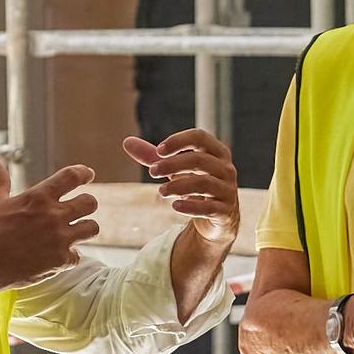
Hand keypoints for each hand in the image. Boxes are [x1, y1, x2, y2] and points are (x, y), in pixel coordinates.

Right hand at [0, 159, 99, 289]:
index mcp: (39, 197)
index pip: (71, 176)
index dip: (83, 173)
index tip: (88, 174)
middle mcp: (54, 215)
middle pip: (90, 202)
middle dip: (87, 204)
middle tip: (79, 209)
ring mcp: (59, 239)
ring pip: (92, 228)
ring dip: (85, 229)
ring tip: (76, 232)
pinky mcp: (60, 261)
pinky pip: (77, 256)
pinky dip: (69, 257)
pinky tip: (60, 257)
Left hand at [123, 130, 240, 247]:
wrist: (217, 217)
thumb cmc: (195, 184)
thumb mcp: (175, 169)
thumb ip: (153, 156)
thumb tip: (127, 142)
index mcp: (216, 152)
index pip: (199, 137)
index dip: (178, 141)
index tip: (159, 151)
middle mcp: (225, 169)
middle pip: (199, 159)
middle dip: (173, 164)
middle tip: (152, 172)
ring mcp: (227, 190)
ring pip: (204, 183)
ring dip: (178, 186)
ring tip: (161, 191)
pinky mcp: (225, 211)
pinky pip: (209, 207)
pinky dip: (191, 207)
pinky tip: (175, 206)